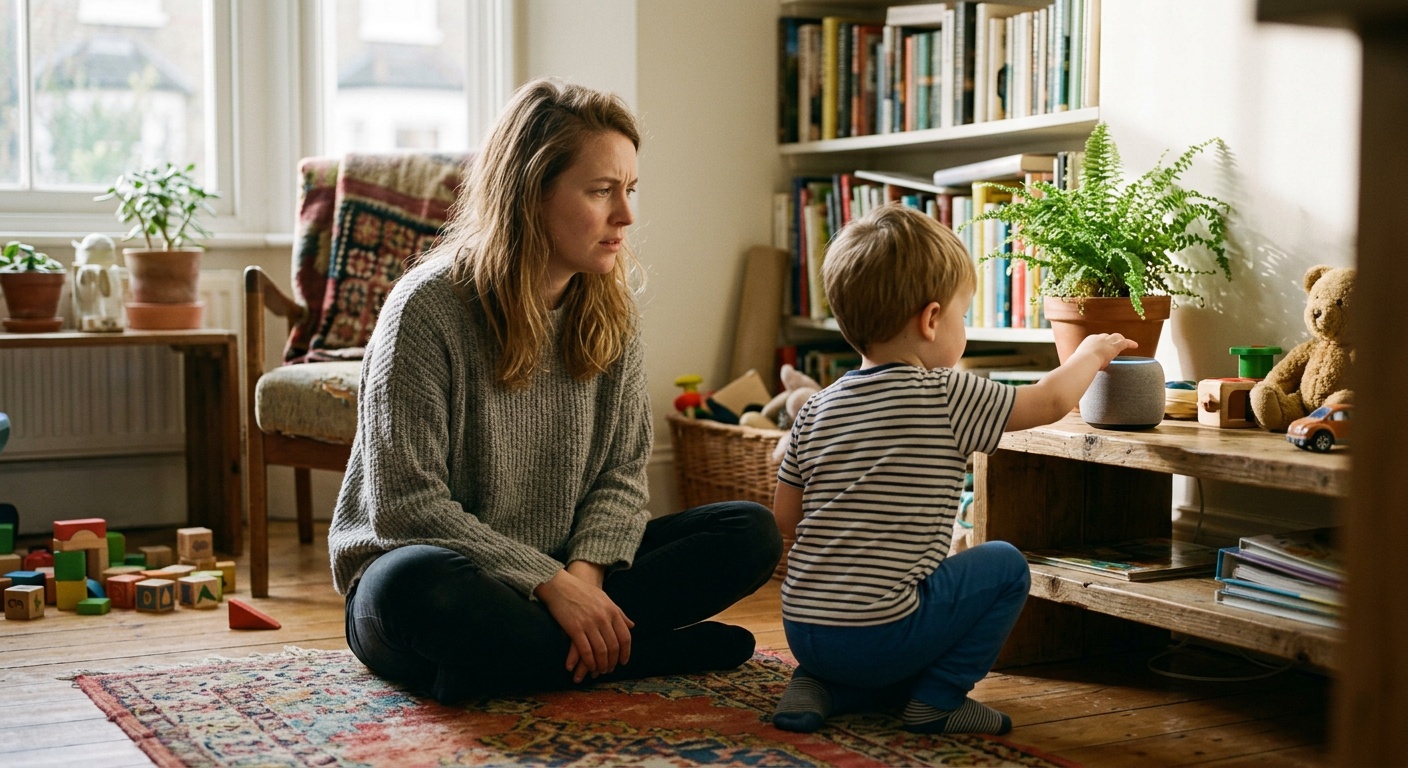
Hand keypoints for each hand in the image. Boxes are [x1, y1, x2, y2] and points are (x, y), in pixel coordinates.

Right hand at [535, 565, 632, 682]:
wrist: (560, 585)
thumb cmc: (582, 592)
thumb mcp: (605, 599)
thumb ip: (619, 614)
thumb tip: (632, 626)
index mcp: (612, 611)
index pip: (625, 637)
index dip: (625, 652)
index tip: (623, 662)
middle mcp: (603, 618)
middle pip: (613, 646)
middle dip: (613, 661)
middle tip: (610, 669)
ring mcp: (589, 623)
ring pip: (601, 651)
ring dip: (602, 664)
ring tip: (600, 670)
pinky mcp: (574, 629)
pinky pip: (586, 651)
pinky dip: (589, 662)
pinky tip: (589, 667)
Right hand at [1074, 333, 1137, 368]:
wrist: (1085, 360)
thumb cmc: (1080, 363)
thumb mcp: (1080, 361)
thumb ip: (1081, 362)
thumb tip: (1078, 369)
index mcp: (1089, 340)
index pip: (1097, 340)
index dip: (1100, 344)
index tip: (1101, 349)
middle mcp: (1098, 338)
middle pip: (1106, 336)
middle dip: (1110, 340)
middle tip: (1112, 345)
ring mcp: (1107, 341)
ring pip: (1116, 337)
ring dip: (1120, 340)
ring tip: (1125, 343)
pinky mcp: (1115, 346)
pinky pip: (1125, 343)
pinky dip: (1131, 344)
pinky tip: (1135, 346)